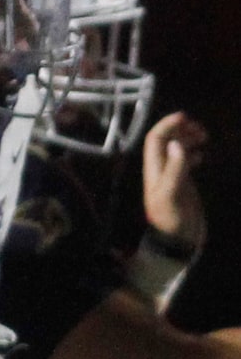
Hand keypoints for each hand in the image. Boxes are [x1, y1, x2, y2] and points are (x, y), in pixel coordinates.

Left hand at [143, 110, 207, 252]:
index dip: (167, 125)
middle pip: (164, 141)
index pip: (154, 140)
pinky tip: (201, 156)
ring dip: (188, 139)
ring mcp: (170, 177)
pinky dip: (192, 153)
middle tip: (201, 131)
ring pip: (175, 150)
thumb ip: (175, 169)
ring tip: (204, 139)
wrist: (178, 242)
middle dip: (180, 130)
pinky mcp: (180, 184)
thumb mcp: (174, 193)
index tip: (186, 116)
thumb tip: (176, 144)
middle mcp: (159, 171)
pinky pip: (183, 162)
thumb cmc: (174, 219)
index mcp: (154, 171)